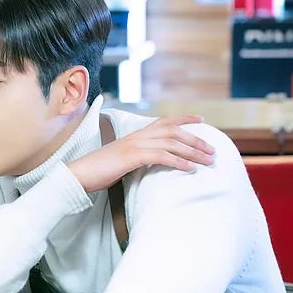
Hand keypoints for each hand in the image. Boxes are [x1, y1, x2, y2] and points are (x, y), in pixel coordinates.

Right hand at [69, 115, 215, 192]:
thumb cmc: (99, 170)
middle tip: (212, 150)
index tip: (201, 119)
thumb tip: (151, 162)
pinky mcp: (132, 157)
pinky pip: (161, 156)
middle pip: (174, 132)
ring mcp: (135, 145)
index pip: (164, 121)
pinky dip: (179, 162)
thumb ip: (137, 158)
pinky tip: (190, 169)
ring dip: (193, 152)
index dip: (184, 118)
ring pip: (171, 143)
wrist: (79, 173)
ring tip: (208, 161)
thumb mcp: (122, 161)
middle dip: (196, 140)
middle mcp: (137, 136)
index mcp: (136, 135)